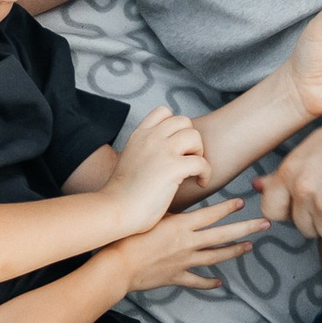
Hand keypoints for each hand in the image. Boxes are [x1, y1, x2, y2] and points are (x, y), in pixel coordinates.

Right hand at [99, 199, 266, 292]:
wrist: (118, 266)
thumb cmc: (128, 238)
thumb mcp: (151, 217)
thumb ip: (169, 213)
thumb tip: (181, 204)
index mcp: (181, 226)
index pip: (211, 214)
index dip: (228, 207)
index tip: (242, 202)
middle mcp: (188, 243)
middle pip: (223, 235)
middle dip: (246, 229)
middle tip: (264, 224)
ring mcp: (184, 262)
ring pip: (216, 257)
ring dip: (234, 251)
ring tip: (250, 247)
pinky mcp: (176, 277)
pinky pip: (197, 280)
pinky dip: (209, 282)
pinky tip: (220, 283)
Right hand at [105, 105, 209, 226]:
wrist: (115, 210)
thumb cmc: (123, 195)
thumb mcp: (130, 161)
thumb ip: (144, 151)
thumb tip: (159, 156)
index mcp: (139, 135)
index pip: (163, 112)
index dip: (176, 126)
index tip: (177, 146)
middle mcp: (150, 138)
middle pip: (183, 121)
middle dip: (191, 139)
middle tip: (189, 159)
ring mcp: (162, 151)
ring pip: (194, 136)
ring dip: (200, 152)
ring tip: (194, 170)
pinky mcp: (173, 168)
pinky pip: (202, 162)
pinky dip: (206, 173)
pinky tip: (200, 183)